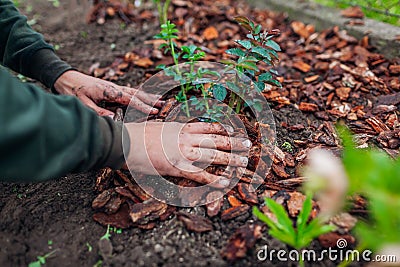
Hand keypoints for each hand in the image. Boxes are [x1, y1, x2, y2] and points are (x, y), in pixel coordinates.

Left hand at [54, 70, 163, 116]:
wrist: (67, 78)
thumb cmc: (75, 91)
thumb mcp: (83, 104)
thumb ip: (98, 111)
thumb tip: (113, 118)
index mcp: (110, 91)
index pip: (130, 100)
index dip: (143, 106)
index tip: (154, 112)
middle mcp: (115, 88)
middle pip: (136, 94)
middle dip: (150, 100)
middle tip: (163, 105)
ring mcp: (115, 87)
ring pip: (135, 92)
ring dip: (148, 97)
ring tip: (160, 101)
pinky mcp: (113, 88)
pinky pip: (130, 92)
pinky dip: (140, 95)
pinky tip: (145, 98)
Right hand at [124, 122, 251, 187]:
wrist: (126, 141)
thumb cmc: (137, 134)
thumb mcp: (157, 127)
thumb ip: (169, 130)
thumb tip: (172, 132)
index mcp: (181, 127)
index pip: (207, 126)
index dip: (222, 128)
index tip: (232, 130)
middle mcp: (186, 138)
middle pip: (216, 139)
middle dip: (234, 142)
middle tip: (247, 145)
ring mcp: (184, 152)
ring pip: (214, 155)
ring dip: (231, 159)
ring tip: (244, 162)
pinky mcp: (178, 167)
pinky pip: (201, 174)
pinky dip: (215, 179)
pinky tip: (226, 182)